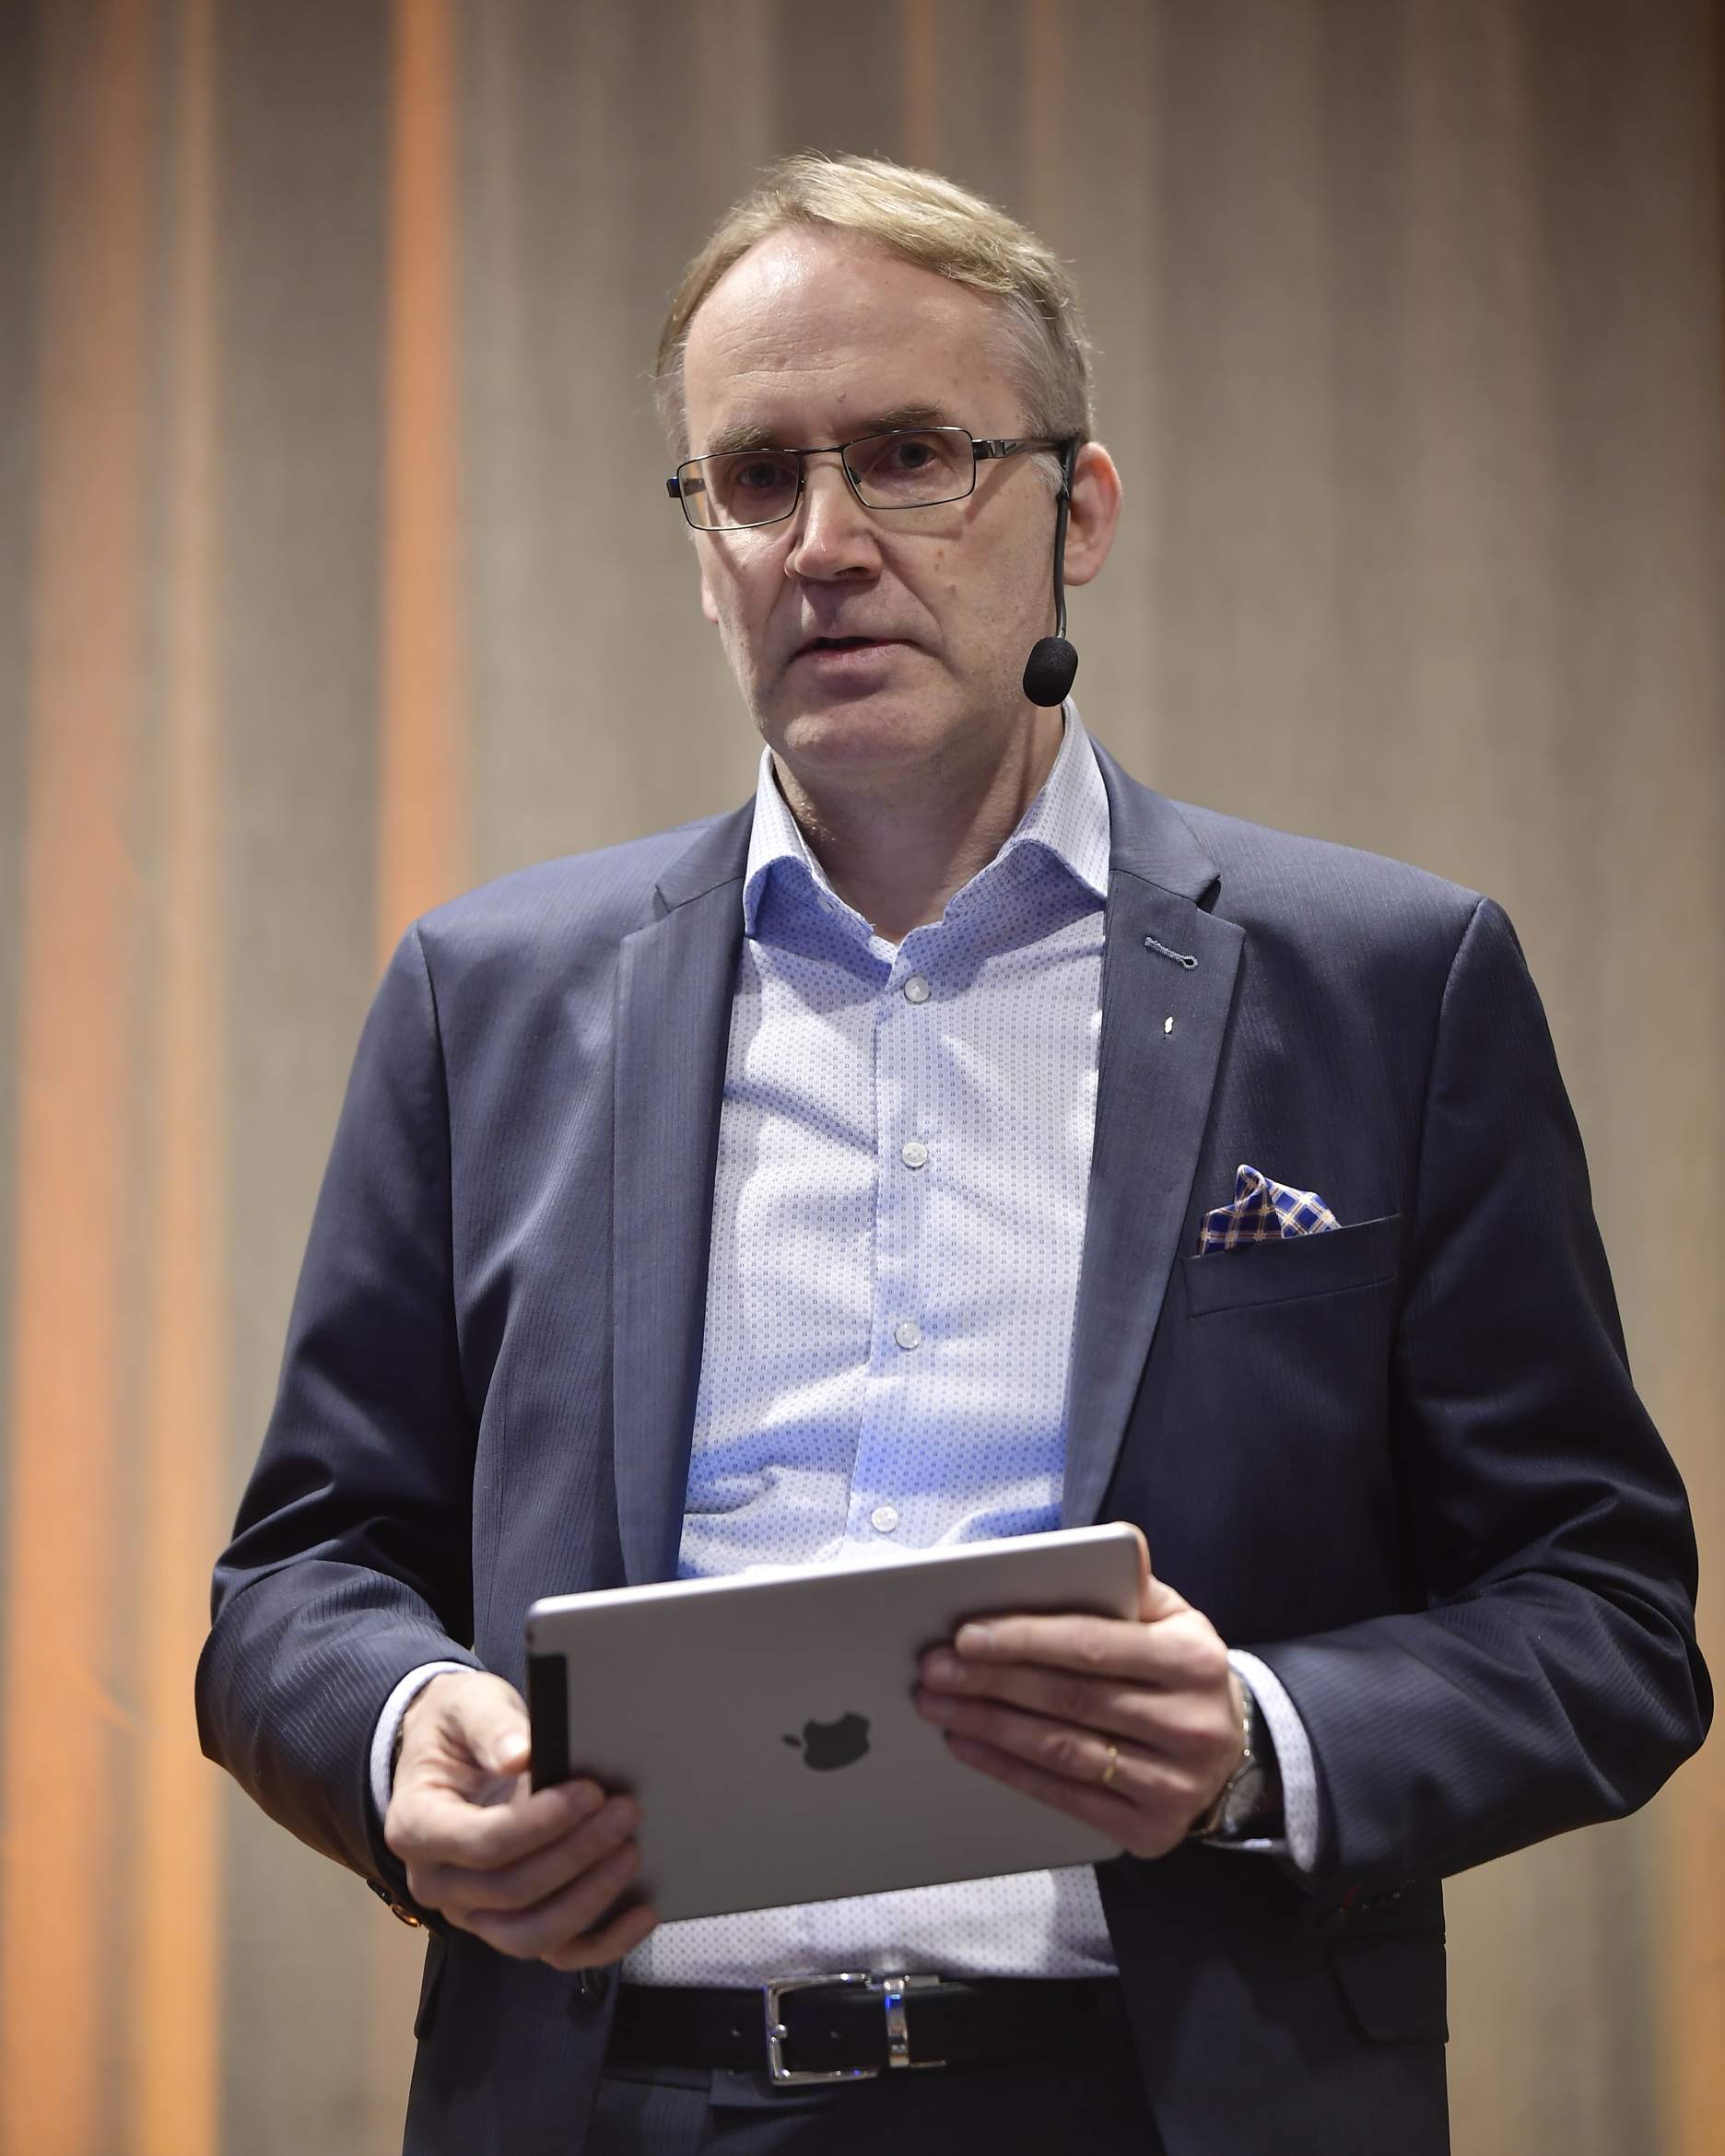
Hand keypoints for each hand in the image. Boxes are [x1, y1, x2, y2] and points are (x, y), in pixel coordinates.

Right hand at [383, 1670, 656, 1968]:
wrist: (449, 1757)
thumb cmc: (458, 1730)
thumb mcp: (467, 1706)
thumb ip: (491, 1725)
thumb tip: (520, 1753)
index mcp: (416, 1827)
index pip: (481, 1844)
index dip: (539, 1825)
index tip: (589, 1792)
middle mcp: (438, 1882)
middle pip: (512, 1891)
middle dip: (577, 1853)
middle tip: (625, 1811)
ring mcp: (473, 1913)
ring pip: (532, 1934)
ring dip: (589, 1898)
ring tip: (631, 1851)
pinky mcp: (509, 1926)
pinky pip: (555, 1952)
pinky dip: (602, 1942)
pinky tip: (642, 1914)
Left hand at [913, 1529, 1244, 1859]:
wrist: (1230, 1751)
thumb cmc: (1179, 1672)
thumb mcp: (1174, 1618)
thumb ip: (1132, 1583)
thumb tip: (1120, 1544)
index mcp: (1193, 1660)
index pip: (1093, 1646)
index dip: (1025, 1640)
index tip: (966, 1635)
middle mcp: (1190, 1725)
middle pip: (1069, 1699)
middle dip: (990, 1682)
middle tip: (933, 1670)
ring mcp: (1173, 1784)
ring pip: (1061, 1751)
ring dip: (988, 1726)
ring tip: (938, 1706)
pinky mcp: (1150, 1830)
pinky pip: (1066, 1797)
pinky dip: (1009, 1770)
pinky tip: (970, 1746)